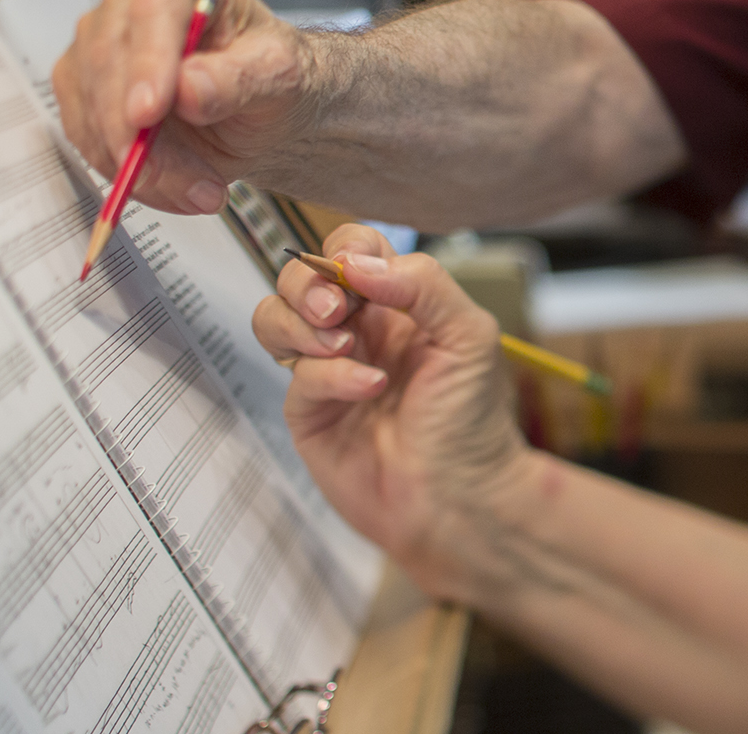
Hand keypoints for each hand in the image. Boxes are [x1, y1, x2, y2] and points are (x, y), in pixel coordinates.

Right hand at [50, 0, 312, 214]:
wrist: (261, 108)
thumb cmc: (272, 75)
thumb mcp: (280, 75)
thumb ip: (238, 79)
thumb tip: (189, 89)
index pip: (154, 8)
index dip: (147, 62)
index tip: (148, 114)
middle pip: (108, 59)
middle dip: (139, 133)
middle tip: (187, 180)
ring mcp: (100, 40)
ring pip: (91, 105)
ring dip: (139, 164)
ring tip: (197, 190)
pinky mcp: (84, 86)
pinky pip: (84, 135)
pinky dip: (124, 173)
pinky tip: (170, 186)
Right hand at [254, 225, 526, 599]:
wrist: (461, 498)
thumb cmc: (472, 419)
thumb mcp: (468, 335)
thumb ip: (423, 284)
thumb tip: (359, 262)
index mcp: (396, 303)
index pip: (350, 250)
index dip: (344, 250)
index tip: (355, 270)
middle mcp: (357, 330)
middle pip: (299, 278)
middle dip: (307, 285)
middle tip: (337, 310)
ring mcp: (327, 370)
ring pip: (275, 319)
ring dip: (302, 323)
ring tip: (346, 343)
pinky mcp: (309, 413)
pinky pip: (298, 377)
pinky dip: (330, 375)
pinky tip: (369, 388)